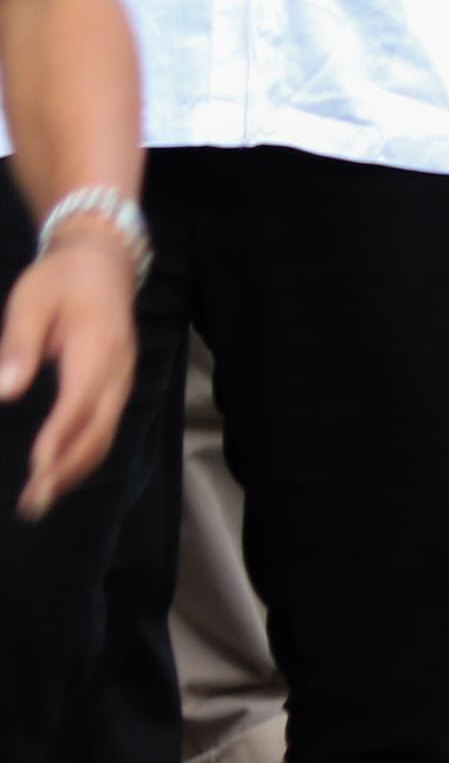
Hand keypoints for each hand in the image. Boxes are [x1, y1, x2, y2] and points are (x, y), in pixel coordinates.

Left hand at [0, 223, 135, 519]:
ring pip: (106, 433)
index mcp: (97, 347)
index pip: (80, 403)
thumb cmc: (60, 280)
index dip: (59, 440)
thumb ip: (18, 345)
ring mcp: (123, 377)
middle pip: (99, 429)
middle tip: (33, 503)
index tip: (35, 471)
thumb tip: (6, 390)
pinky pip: (106, 426)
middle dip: (67, 470)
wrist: (103, 259)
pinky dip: (85, 454)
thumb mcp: (29, 301)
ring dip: (76, 469)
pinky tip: (61, 471)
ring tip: (42, 499)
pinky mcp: (118, 383)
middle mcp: (117, 369)